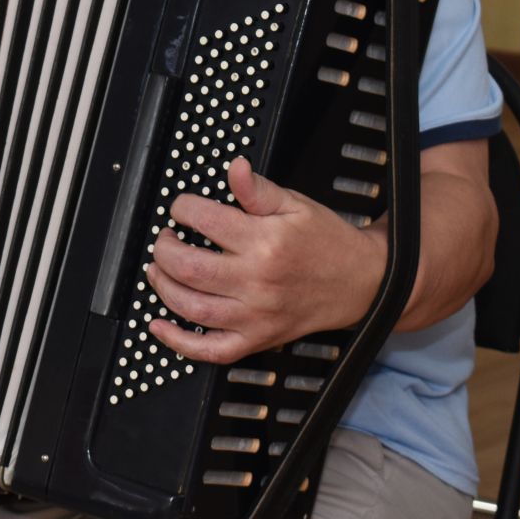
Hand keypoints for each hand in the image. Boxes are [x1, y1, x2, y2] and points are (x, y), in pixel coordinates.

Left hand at [144, 157, 386, 363]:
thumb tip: (234, 168)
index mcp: (265, 241)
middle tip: (165, 239)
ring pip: (191, 308)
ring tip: (158, 270)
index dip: (183, 209)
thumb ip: (257, 190)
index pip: (205, 221)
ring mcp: (255, 316)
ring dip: (163, 287)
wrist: (361, 283)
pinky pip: (210, 350)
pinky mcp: (256, 340)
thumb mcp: (295, 205)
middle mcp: (257, 281)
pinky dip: (178, 342)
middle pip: (189, 268)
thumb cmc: (326, 242)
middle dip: (164, 250)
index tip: (181, 208)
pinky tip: (159, 325)